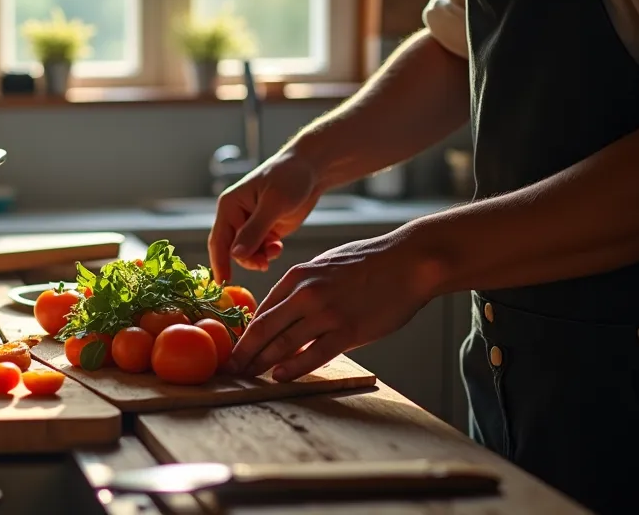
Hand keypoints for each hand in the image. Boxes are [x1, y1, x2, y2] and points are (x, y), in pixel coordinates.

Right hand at [209, 152, 322, 279]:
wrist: (311, 170)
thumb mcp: (273, 204)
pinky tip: (278, 246)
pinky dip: (269, 253)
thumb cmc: (290, 178)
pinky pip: (260, 250)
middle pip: (233, 249)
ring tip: (275, 250)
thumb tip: (235, 255)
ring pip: (247, 252)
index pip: (219, 239)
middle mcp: (236, 216)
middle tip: (264, 264)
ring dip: (260, 257)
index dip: (219, 262)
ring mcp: (251, 224)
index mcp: (230, 206)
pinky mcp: (266, 229)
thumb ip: (254, 231)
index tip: (222, 283)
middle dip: (247, 259)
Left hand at [228, 231, 439, 381]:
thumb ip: (302, 286)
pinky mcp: (348, 331)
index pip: (261, 311)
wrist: (409, 261)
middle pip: (263, 330)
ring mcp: (325, 313)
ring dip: (262, 364)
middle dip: (243, 353)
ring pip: (283, 345)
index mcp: (297, 276)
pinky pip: (313, 355)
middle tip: (229, 370)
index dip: (244, 334)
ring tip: (247, 377)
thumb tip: (284, 308)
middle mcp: (305, 294)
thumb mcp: (325, 265)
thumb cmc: (369, 262)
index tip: (235, 349)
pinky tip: (280, 377)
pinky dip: (293, 369)